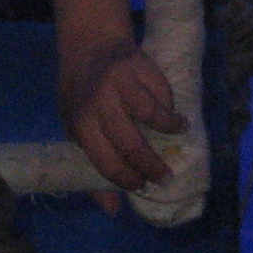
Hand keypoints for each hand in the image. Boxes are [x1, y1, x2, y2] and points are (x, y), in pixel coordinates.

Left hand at [58, 36, 185, 202]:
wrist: (89, 43)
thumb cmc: (81, 93)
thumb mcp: (75, 128)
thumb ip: (93, 166)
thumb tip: (113, 210)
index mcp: (80, 121)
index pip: (106, 161)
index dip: (127, 179)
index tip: (142, 185)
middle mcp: (100, 102)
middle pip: (132, 144)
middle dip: (152, 166)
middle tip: (165, 176)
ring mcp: (121, 82)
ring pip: (153, 116)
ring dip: (170, 128)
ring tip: (177, 132)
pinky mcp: (140, 65)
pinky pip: (162, 93)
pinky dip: (169, 106)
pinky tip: (171, 111)